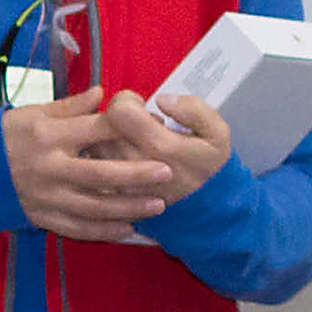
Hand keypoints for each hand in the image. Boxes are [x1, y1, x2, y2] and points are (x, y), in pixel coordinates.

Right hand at [0, 84, 176, 243]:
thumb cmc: (8, 137)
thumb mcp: (34, 114)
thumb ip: (70, 107)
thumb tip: (103, 93)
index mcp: (49, 137)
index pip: (94, 131)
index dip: (126, 130)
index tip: (154, 128)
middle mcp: (50, 168)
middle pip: (100, 174)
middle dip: (136, 174)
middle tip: (167, 172)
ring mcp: (47, 197)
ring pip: (94, 207)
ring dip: (127, 207)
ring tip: (157, 205)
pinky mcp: (42, 218)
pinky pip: (77, 228)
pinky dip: (104, 231)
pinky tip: (128, 229)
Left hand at [100, 88, 232, 203]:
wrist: (208, 211)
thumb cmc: (210, 171)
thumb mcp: (217, 134)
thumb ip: (193, 109)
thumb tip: (163, 99)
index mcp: (160, 146)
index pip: (118, 111)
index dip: (126, 100)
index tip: (139, 106)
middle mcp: (135, 166)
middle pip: (101, 127)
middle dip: (116, 119)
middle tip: (137, 125)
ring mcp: (120, 183)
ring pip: (94, 147)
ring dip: (106, 138)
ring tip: (131, 142)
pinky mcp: (113, 195)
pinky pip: (94, 169)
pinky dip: (101, 159)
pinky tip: (121, 159)